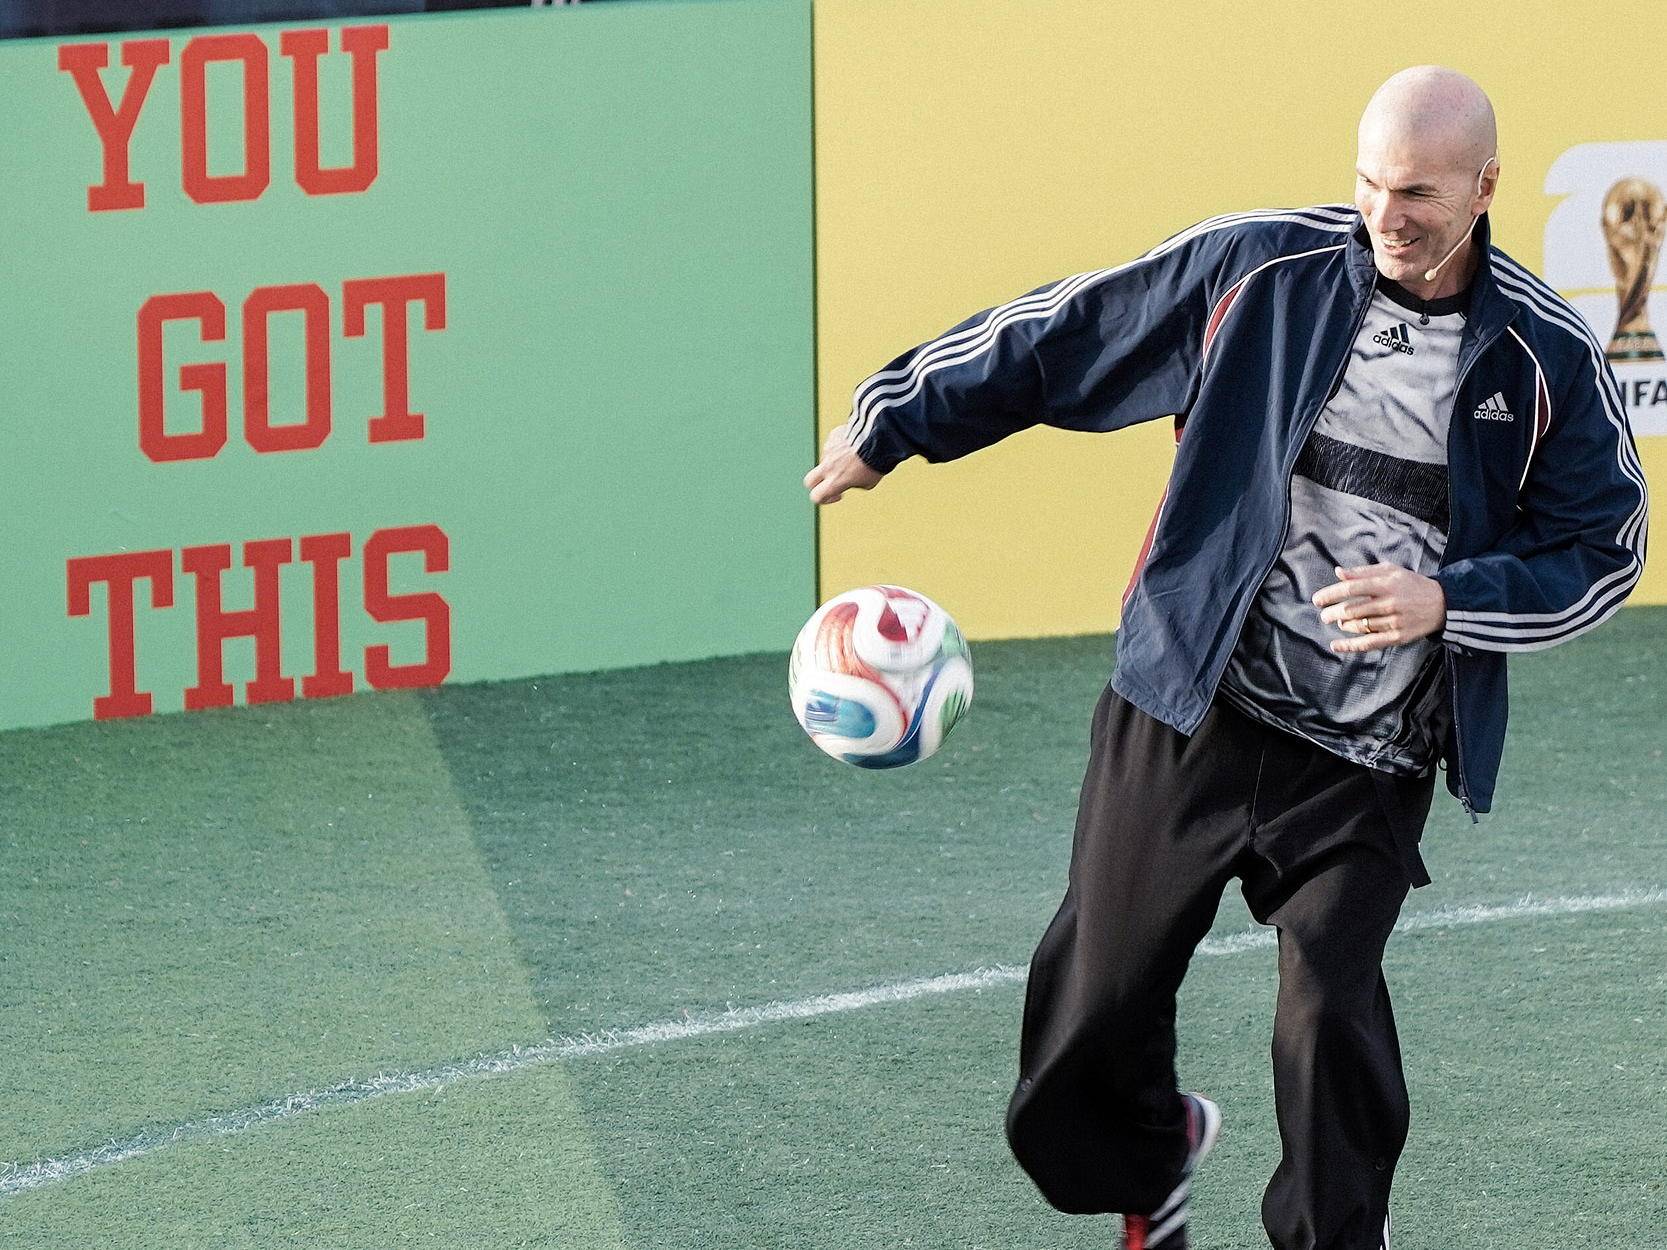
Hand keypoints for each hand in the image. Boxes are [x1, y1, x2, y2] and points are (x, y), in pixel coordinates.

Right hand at [803, 422, 883, 504]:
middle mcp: (827, 466)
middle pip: (810, 480)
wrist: (878, 440)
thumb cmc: (875, 463)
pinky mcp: (833, 437)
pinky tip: (855, 445)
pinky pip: (833, 444)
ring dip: (836, 461)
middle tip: (832, 480)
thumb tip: (852, 479)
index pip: (816, 496)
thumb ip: (853, 483)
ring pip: (826, 459)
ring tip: (856, 457)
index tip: (837, 494)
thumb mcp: (867, 483)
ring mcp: (828, 450)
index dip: (824, 499)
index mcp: (834, 481)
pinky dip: (841, 447)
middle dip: (818, 483)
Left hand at [1311, 562, 1445, 653]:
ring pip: (1359, 626)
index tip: (1317, 600)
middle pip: (1352, 609)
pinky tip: (1336, 646)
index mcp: (1386, 583)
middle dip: (1332, 613)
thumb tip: (1337, 572)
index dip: (1330, 594)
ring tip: (1339, 622)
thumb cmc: (1411, 584)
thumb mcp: (1390, 571)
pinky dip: (1350, 646)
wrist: (1443, 603)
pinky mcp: (1398, 637)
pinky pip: (1369, 643)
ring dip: (1343, 625)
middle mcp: (1390, 602)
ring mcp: (1394, 621)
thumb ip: (1363, 571)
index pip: (1351, 589)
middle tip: (1324, 615)